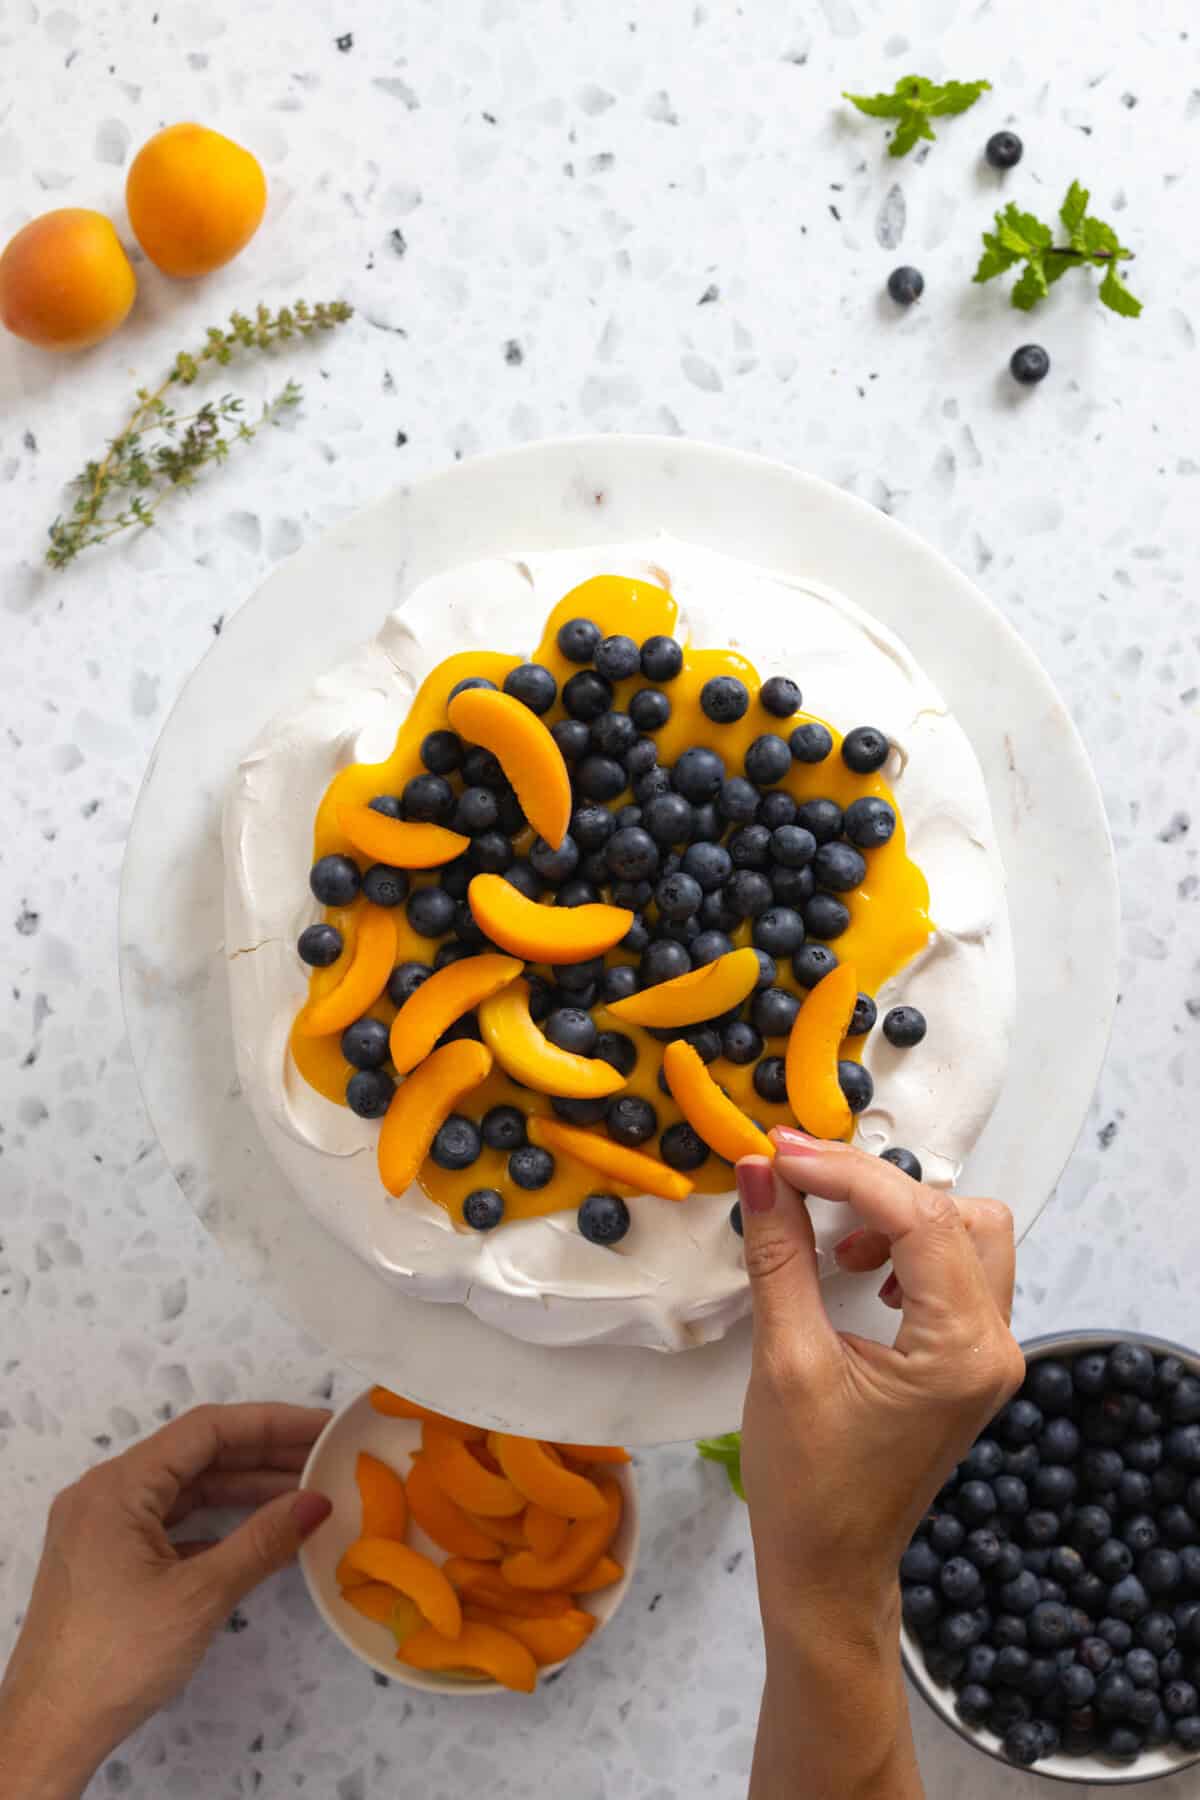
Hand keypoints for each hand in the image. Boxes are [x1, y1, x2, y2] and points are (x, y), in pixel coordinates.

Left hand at [0, 1404, 331, 1799]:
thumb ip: (262, 1541)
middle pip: (195, 1455)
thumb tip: (319, 1501)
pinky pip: (170, 1521)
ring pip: (184, 1489)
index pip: (206, 1431)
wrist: (49, 1730)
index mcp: (117, 1487)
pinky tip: (259, 1532)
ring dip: (243, 1488)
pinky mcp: (106, 1558)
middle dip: (262, 1453)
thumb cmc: (118, 1658)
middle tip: (325, 1455)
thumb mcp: (199, 1596)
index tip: (323, 1426)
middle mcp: (104, 1493)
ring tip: (304, 1490)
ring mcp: (102, 1526)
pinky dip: (215, 1521)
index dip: (271, 1423)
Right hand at [738, 1130, 1021, 1799]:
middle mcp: (995, 1345)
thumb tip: (761, 1173)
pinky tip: (859, 1272)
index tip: (781, 1152)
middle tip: (797, 1181)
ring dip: (897, 1217)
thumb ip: (780, 1256)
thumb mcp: (784, 1359)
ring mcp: (989, 1354)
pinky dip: (909, 1248)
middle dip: (875, 1187)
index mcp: (962, 1350)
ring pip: (966, 1234)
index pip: (919, 1217)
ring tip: (834, 1246)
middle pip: (958, 1212)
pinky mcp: (969, 1360)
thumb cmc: (807, 1485)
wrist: (830, 1571)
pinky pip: (957, 1270)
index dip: (846, 1173)